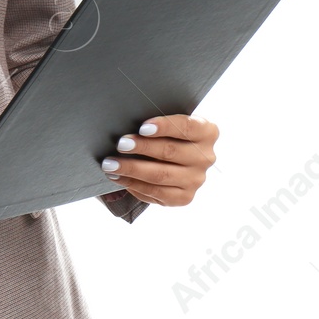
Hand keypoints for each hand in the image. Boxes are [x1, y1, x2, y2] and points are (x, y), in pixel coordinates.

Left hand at [99, 114, 218, 206]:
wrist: (176, 156)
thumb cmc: (168, 133)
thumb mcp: (169, 121)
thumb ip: (157, 122)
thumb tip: (126, 121)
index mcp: (207, 132)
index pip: (187, 126)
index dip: (164, 126)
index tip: (142, 127)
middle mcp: (206, 157)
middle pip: (170, 152)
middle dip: (142, 148)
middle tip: (120, 144)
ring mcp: (197, 180)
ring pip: (161, 175)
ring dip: (132, 169)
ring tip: (110, 164)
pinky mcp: (185, 197)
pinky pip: (157, 193)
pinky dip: (135, 185)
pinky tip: (119, 178)